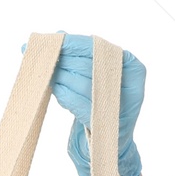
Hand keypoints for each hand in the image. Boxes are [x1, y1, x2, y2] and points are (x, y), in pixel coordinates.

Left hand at [37, 34, 146, 175]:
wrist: (107, 142)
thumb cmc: (99, 103)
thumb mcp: (91, 75)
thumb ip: (78, 54)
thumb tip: (58, 33)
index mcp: (133, 66)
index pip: (100, 48)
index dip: (74, 43)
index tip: (53, 38)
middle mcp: (132, 84)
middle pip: (90, 64)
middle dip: (63, 59)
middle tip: (41, 57)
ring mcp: (122, 106)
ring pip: (83, 82)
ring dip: (60, 77)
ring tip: (45, 74)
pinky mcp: (106, 123)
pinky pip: (79, 103)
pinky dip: (64, 95)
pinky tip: (55, 90)